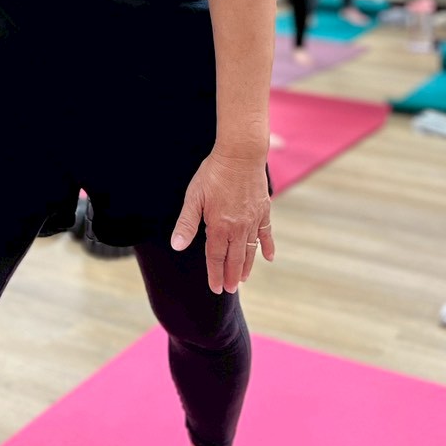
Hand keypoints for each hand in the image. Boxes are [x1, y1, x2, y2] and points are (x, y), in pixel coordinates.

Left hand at [171, 146, 273, 293]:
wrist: (241, 154)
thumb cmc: (213, 173)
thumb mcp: (194, 197)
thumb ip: (187, 223)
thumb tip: (177, 246)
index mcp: (219, 226)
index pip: (216, 257)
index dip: (215, 274)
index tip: (215, 289)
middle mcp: (238, 228)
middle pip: (234, 258)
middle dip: (231, 276)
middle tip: (229, 290)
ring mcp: (253, 220)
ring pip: (250, 249)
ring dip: (246, 266)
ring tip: (243, 279)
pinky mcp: (263, 210)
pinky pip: (266, 233)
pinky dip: (267, 246)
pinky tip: (269, 257)